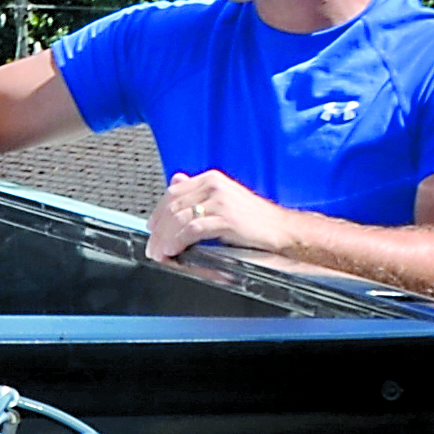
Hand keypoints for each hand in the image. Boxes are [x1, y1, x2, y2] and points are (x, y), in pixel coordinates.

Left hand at [146, 169, 290, 264]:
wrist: (282, 230)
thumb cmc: (254, 219)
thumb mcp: (223, 200)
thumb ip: (198, 193)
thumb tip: (175, 181)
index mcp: (211, 179)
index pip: (173, 193)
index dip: (158, 213)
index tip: (151, 229)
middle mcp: (214, 186)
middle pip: (173, 207)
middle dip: (158, 230)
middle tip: (152, 248)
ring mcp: (220, 201)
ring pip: (179, 218)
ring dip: (164, 239)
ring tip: (159, 254)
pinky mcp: (226, 218)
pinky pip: (192, 229)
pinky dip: (178, 241)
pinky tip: (173, 251)